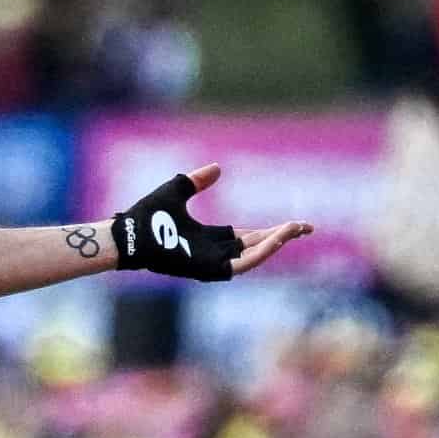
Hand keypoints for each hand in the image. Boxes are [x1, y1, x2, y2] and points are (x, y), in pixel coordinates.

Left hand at [105, 165, 312, 283]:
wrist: (130, 233)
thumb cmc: (146, 215)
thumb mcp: (177, 190)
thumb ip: (197, 180)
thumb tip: (218, 168)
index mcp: (210, 239)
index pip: (249, 238)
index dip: (273, 231)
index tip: (296, 224)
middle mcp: (215, 254)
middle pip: (258, 248)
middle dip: (283, 237)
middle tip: (307, 227)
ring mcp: (213, 264)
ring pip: (255, 256)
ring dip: (277, 243)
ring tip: (296, 229)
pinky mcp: (210, 270)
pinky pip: (243, 264)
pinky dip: (262, 252)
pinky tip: (277, 238)